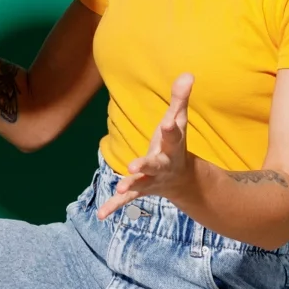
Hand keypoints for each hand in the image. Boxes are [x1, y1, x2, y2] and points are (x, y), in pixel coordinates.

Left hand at [97, 72, 195, 220]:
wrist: (182, 178)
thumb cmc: (174, 143)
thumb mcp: (178, 120)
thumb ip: (180, 98)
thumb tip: (188, 73)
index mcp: (172, 146)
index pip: (172, 135)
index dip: (170, 129)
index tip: (167, 122)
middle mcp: (163, 164)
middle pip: (156, 164)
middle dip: (146, 164)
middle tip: (134, 165)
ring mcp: (152, 179)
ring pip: (141, 183)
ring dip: (131, 185)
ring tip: (121, 187)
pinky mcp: (140, 188)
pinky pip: (127, 200)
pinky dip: (114, 206)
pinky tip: (101, 215)